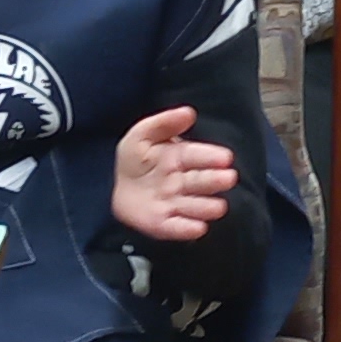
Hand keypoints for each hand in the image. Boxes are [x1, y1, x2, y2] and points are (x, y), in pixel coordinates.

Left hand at [109, 105, 236, 242]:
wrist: (110, 184)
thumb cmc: (134, 158)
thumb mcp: (142, 134)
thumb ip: (164, 122)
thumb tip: (189, 112)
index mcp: (178, 158)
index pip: (196, 156)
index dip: (211, 157)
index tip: (226, 158)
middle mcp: (180, 182)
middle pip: (199, 182)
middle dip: (214, 181)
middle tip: (229, 179)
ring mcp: (172, 204)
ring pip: (192, 206)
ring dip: (205, 207)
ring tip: (219, 207)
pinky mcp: (162, 224)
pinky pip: (174, 227)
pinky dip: (185, 229)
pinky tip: (198, 228)